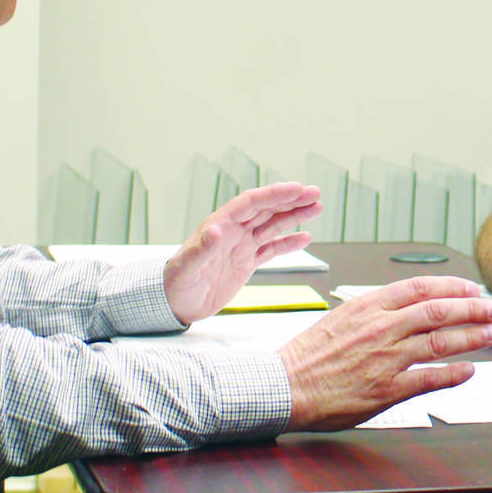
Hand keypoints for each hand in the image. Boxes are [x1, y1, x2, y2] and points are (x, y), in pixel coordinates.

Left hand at [163, 181, 320, 324]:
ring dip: (294, 216)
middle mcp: (233, 232)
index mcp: (220, 226)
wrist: (175, 304)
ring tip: (316, 207)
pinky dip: (289, 243)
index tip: (296, 188)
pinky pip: (271, 249)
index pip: (251, 203)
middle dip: (290, 200)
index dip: (274, 194)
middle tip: (314, 192)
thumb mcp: (188, 266)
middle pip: (266, 209)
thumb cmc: (176, 283)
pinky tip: (304, 237)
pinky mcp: (246, 263)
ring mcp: (241, 246)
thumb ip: (202, 248)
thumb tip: (216, 230)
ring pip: (272, 225)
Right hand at [280, 277, 491, 430]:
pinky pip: (429, 379)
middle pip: (438, 311)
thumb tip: (408, 306)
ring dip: (471, 337)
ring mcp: (385, 359)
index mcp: (368, 306)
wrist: (284, 386)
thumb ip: (375, 311)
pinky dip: (453, 374)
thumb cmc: (309, 355)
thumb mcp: (341, 317)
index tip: (471, 288)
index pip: (420, 287)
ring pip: (440, 342)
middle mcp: (380, 328)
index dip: (452, 286)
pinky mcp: (386, 389)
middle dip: (472, 308)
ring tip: (491, 335)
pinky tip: (468, 370)